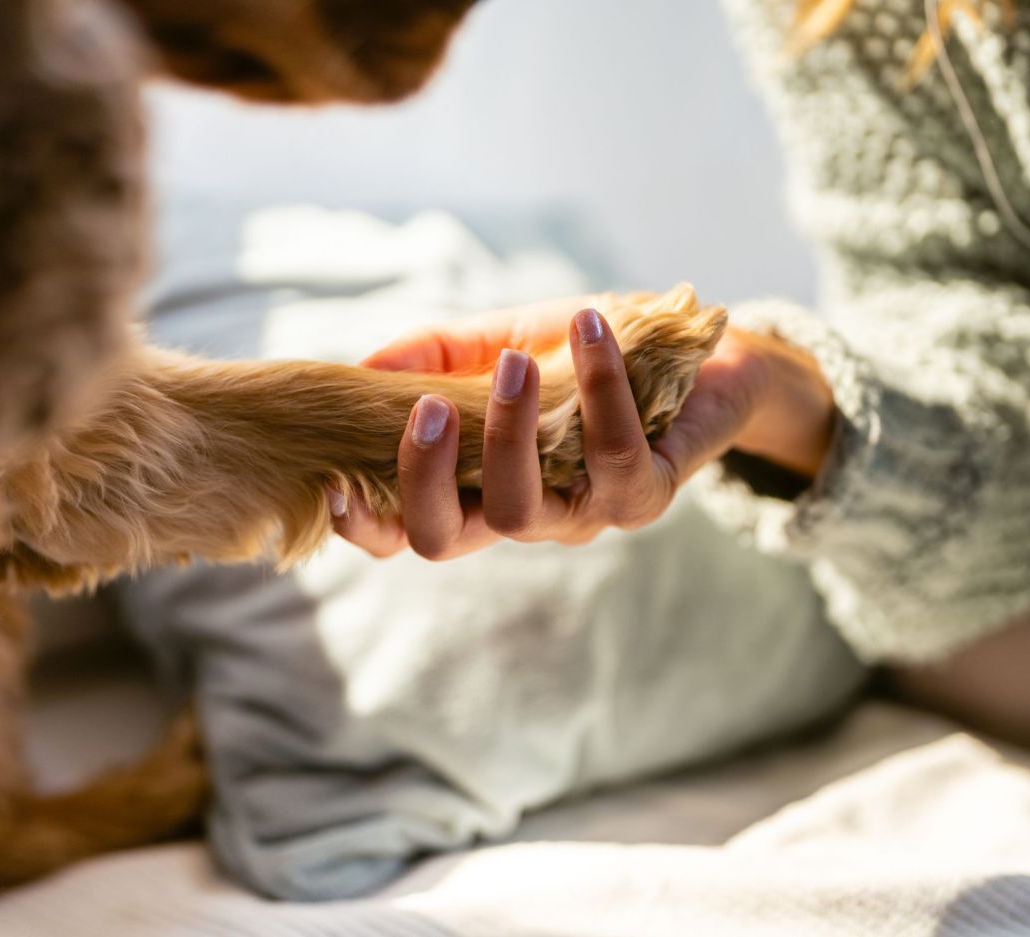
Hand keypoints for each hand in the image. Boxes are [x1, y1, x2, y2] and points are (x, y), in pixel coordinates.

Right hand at [331, 297, 833, 559]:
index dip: (363, 526)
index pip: (407, 530)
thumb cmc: (584, 354)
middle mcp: (523, 514)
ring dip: (507, 432)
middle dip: (422, 478)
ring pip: (521, 508)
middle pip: (444, 538)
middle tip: (426, 406)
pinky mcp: (645, 493)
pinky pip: (612, 456)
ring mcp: (583, 513)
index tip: (331, 484)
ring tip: (512, 361)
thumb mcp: (495, 341)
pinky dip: (597, 387)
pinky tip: (589, 328)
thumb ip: (433, 356)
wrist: (697, 352)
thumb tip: (363, 368)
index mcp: (476, 486)